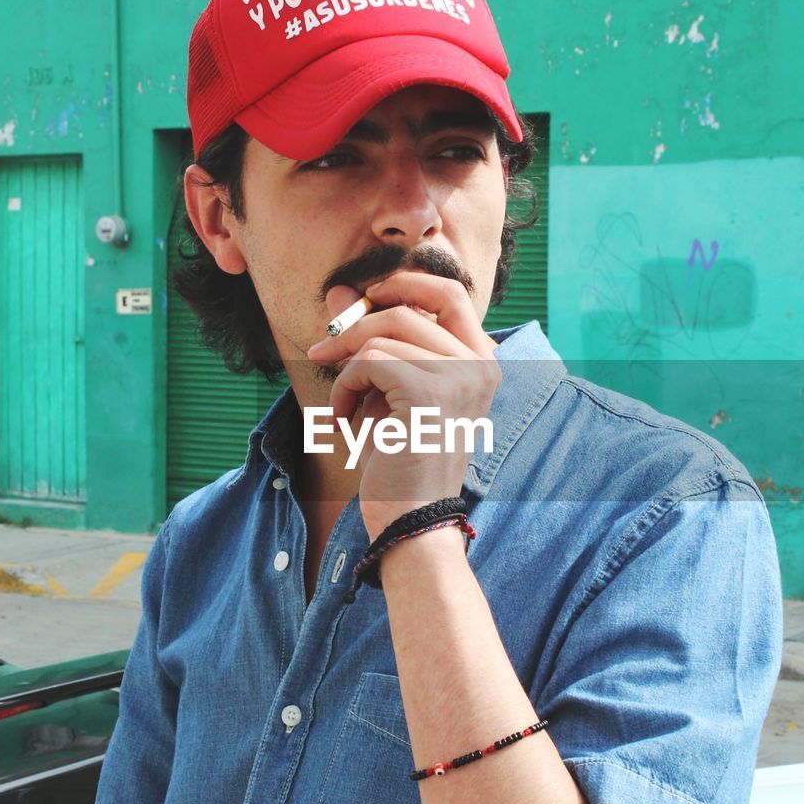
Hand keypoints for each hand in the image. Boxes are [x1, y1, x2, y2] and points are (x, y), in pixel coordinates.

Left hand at [307, 272, 499, 539]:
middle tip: (321, 349)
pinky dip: (344, 388)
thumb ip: (372, 340)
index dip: (404, 283)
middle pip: (407, 310)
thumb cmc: (400, 462)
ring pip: (381, 336)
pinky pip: (368, 362)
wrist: (412, 520)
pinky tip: (343, 420)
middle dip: (354, 325)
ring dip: (346, 370)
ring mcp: (458, 376)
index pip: (450, 293)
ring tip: (341, 408)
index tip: (364, 299)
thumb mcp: (386, 392)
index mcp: (481, 362)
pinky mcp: (429, 391)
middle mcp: (479, 364)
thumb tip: (340, 291)